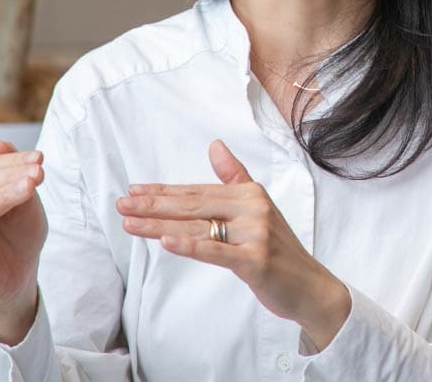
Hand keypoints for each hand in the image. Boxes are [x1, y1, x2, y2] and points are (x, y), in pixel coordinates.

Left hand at [117, 139, 351, 348]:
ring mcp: (255, 233)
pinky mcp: (255, 260)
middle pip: (193, 206)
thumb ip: (235, 176)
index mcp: (250, 193)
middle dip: (154, 206)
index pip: (197, 191)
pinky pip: (217, 252)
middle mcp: (252, 208)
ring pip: (198, 228)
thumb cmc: (279, 250)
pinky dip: (190, 246)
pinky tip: (166, 242)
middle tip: (121, 205)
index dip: (164, 191)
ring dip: (160, 226)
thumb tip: (215, 145)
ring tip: (130, 223)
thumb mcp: (259, 207)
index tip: (134, 191)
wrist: (310, 286)